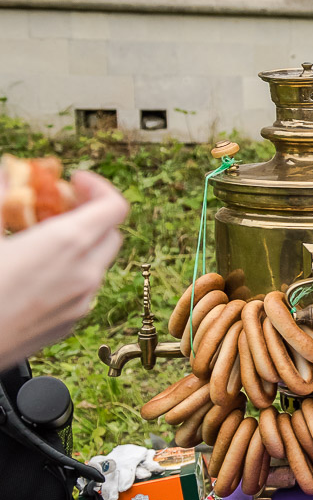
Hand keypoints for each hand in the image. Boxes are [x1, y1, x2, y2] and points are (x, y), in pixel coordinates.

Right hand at [0, 170, 127, 367]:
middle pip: (111, 233)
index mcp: (68, 244)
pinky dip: (70, 273)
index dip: (99, 187)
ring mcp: (81, 302)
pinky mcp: (70, 324)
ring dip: (81, 246)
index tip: (74, 181)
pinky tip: (35, 272)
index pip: (114, 206)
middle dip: (91, 215)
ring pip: (98, 263)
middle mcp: (85, 274)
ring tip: (41, 240)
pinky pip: (83, 290)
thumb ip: (2, 199)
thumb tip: (7, 175)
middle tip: (57, 207)